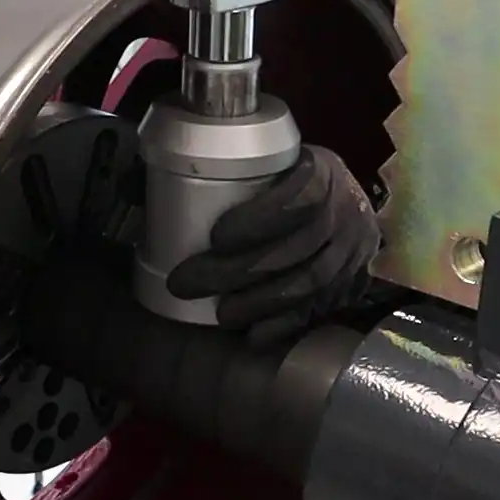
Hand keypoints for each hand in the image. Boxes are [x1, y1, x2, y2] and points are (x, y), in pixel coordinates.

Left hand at [166, 146, 380, 347]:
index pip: (299, 196)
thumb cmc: (292, 182)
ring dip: (258, 303)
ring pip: (309, 283)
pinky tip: (254, 337)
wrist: (350, 204)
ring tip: (219, 314)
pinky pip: (318, 310)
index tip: (216, 235)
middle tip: (187, 282)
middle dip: (236, 271)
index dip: (259, 218)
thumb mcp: (276, 162)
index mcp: (324, 174)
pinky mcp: (350, 287)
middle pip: (296, 248)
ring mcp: (352, 254)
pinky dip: (284, 326)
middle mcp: (345, 214)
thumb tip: (148, 191)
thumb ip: (233, 174)